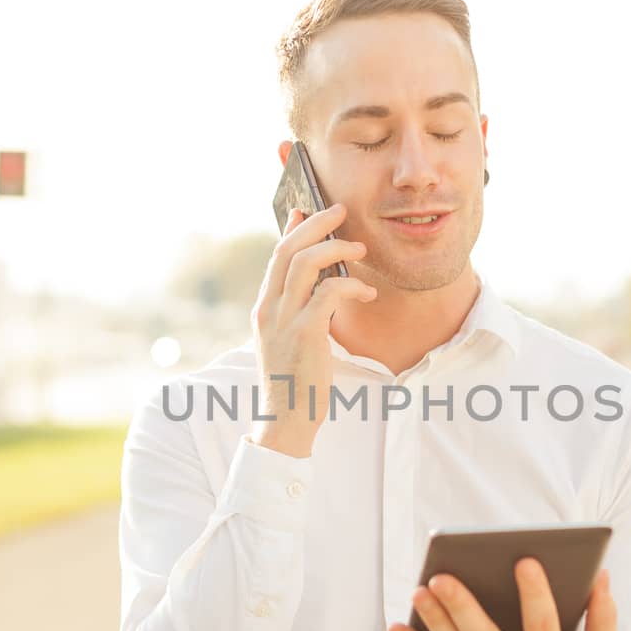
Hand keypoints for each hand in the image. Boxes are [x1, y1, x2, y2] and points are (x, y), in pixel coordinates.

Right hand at [251, 204, 376, 457]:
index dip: (293, 228)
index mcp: (264, 308)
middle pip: (289, 249)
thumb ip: (297, 311)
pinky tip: (367, 293)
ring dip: (336, 249)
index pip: (276, 256)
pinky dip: (351, 286)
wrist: (284, 421)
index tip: (307, 209)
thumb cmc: (294, 383)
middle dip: (317, 224)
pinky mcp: (305, 334)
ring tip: (360, 250)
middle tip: (342, 212)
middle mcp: (268, 308)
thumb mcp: (289, 340)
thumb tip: (317, 285)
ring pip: (306, 263)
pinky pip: (329, 293)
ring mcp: (284, 320)